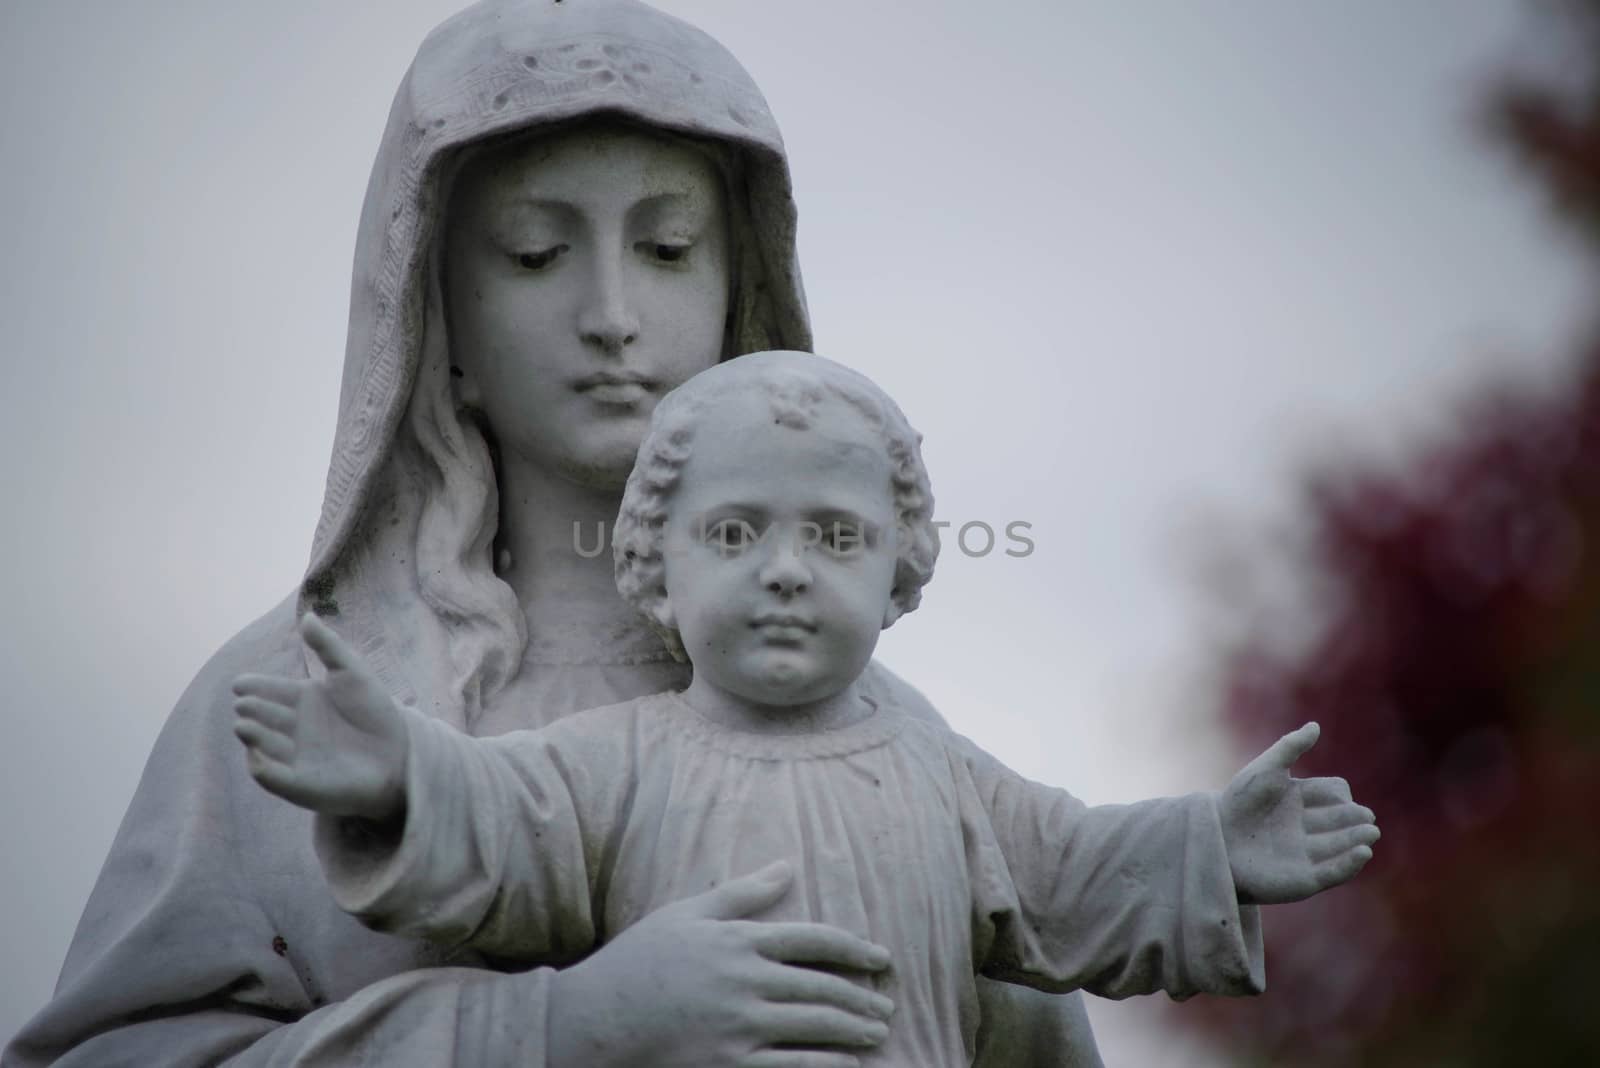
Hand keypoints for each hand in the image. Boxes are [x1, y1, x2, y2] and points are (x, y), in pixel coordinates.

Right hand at [231, 613, 408, 821]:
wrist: (401, 751)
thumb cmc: (375, 712)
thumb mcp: (353, 672)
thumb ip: (329, 646)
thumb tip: (307, 616)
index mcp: (300, 700)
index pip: (268, 691)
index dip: (252, 687)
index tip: (240, 684)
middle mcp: (291, 728)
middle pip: (262, 717)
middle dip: (251, 711)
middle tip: (245, 704)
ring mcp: (293, 756)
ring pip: (263, 746)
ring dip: (253, 737)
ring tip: (245, 726)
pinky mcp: (300, 784)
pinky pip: (274, 778)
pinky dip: (262, 769)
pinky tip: (256, 757)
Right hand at [548, 861, 894, 1067]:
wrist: (592, 1020)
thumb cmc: (639, 962)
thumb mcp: (687, 913)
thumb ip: (742, 893)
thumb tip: (787, 866)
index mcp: (738, 939)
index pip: (813, 939)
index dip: (854, 949)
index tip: (880, 958)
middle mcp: (744, 980)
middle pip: (821, 986)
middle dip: (861, 995)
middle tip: (887, 1004)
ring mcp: (738, 1026)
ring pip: (815, 1025)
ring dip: (854, 1029)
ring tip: (876, 1032)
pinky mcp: (728, 1065)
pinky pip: (792, 1067)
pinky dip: (827, 1066)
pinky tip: (851, 1065)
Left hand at [1219, 722, 1378, 904]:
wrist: (1213, 839)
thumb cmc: (1237, 802)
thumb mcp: (1265, 770)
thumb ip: (1290, 747)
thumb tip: (1316, 725)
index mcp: (1298, 800)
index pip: (1333, 795)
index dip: (1341, 795)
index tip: (1341, 795)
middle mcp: (1305, 827)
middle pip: (1341, 821)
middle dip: (1356, 819)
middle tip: (1367, 818)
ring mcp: (1305, 854)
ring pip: (1340, 846)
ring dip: (1357, 840)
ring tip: (1370, 832)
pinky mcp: (1303, 880)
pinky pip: (1332, 873)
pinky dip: (1349, 865)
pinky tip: (1363, 853)